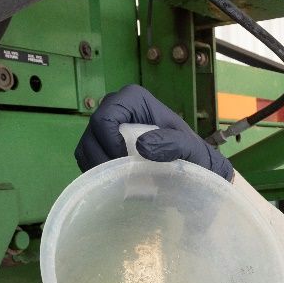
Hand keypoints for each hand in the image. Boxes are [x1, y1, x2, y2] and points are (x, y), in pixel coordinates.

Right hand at [74, 84, 233, 180]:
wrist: (197, 172)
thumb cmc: (196, 158)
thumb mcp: (192, 150)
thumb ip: (173, 144)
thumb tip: (142, 145)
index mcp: (135, 100)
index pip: (106, 116)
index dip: (109, 141)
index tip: (126, 162)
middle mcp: (117, 108)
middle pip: (93, 132)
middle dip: (104, 158)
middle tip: (124, 178)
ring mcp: (108, 127)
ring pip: (86, 147)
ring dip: (99, 168)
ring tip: (123, 183)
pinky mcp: (103, 145)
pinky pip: (87, 159)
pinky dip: (98, 172)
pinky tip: (117, 182)